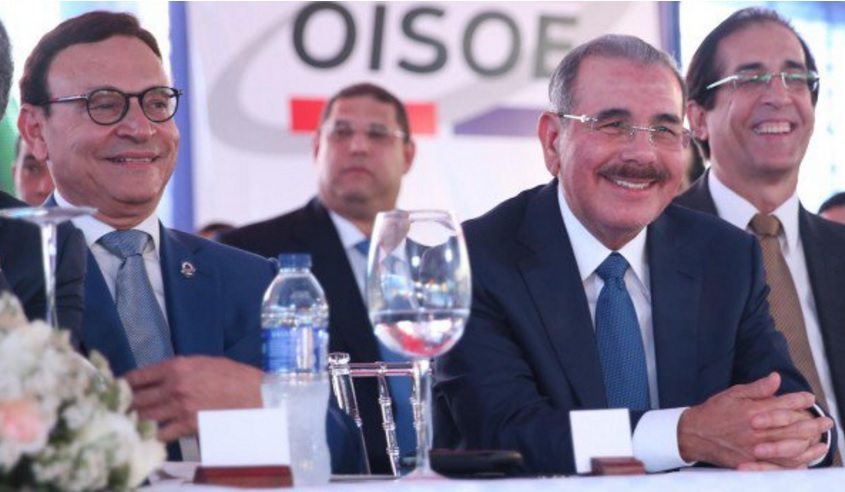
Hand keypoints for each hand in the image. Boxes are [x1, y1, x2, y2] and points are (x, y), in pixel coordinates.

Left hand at [125, 356, 262, 441]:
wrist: (254, 394)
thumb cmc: (232, 375)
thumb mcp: (202, 362)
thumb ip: (178, 369)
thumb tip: (157, 377)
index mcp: (176, 366)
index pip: (137, 376)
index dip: (122, 384)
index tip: (116, 389)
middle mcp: (173, 386)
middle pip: (135, 398)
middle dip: (123, 404)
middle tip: (115, 409)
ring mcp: (179, 407)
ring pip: (143, 417)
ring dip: (133, 421)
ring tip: (125, 424)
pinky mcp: (187, 426)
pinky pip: (160, 434)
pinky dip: (151, 436)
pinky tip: (146, 437)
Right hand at [678, 372, 831, 468]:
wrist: (693, 434)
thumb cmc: (713, 412)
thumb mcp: (733, 394)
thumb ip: (757, 388)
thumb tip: (775, 378)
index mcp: (752, 411)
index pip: (783, 404)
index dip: (799, 400)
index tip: (809, 398)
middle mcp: (756, 430)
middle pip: (791, 427)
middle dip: (812, 424)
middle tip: (826, 422)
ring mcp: (754, 448)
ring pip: (789, 448)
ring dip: (808, 445)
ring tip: (821, 442)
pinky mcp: (751, 462)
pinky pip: (778, 466)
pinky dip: (793, 464)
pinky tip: (804, 460)